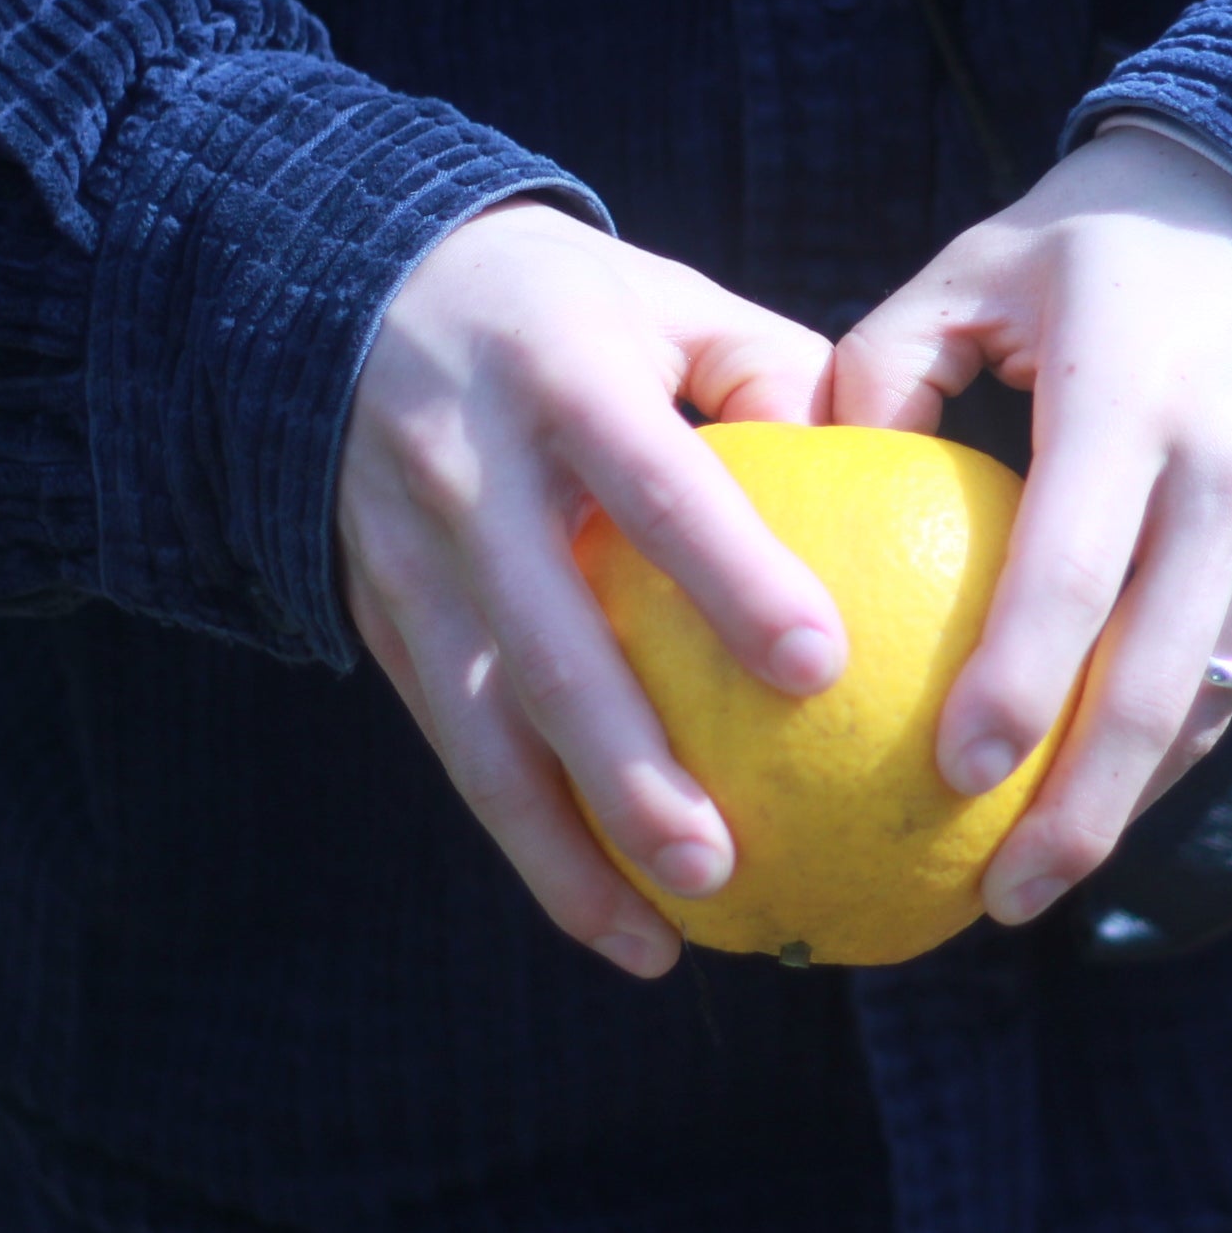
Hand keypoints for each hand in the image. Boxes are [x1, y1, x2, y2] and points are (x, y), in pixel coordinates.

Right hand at [338, 202, 844, 977]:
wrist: (340, 293)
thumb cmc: (567, 310)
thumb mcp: (667, 301)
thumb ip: (777, 374)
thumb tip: (891, 472)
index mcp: (561, 375)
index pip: (659, 485)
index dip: (734, 577)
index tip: (822, 667)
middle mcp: (470, 472)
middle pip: (550, 642)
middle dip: (630, 767)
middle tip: (724, 862)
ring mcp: (408, 553)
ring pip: (483, 725)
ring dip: (565, 845)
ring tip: (659, 939)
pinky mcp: (376, 613)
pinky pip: (454, 741)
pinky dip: (525, 837)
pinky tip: (608, 917)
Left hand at [833, 124, 1231, 926]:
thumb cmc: (1103, 246)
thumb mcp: (981, 267)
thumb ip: (884, 364)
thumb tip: (793, 482)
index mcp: (1133, 398)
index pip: (1072, 573)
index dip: (1016, 688)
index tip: (945, 778)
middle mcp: (1230, 473)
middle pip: (1156, 683)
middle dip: (1080, 812)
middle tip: (997, 898)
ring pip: (1212, 701)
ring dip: (1128, 803)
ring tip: (1036, 877)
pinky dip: (1173, 746)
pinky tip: (1097, 796)